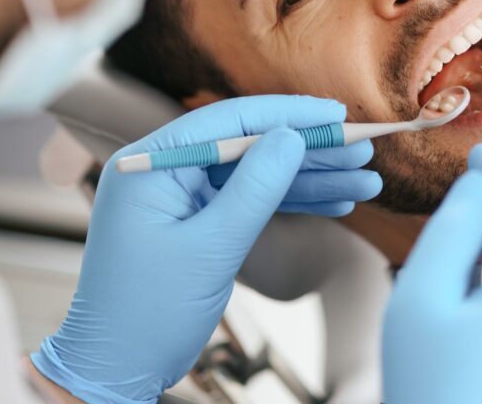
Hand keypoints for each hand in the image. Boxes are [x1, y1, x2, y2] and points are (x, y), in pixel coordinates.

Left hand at [31, 95, 380, 403]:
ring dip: (310, 179)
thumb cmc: (148, 311)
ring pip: (257, 174)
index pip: (229, 121)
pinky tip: (337, 203)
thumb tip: (292, 136)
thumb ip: (254, 188)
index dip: (288, 113)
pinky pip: (250, 201)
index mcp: (151, 163)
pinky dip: (291, 203)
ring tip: (365, 180)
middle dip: (309, 150)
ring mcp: (182, 195)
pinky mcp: (198, 221)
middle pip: (249, 144)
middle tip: (362, 149)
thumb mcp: (210, 248)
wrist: (116, 367)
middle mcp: (166, 169)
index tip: (337, 114)